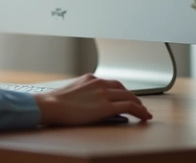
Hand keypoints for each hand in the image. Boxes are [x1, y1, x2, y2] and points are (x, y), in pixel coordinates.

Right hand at [34, 74, 152, 124]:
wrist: (50, 105)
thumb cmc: (55, 102)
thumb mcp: (72, 91)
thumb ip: (85, 93)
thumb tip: (94, 103)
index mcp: (90, 78)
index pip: (111, 83)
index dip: (122, 91)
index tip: (125, 97)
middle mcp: (99, 83)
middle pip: (123, 88)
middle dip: (133, 97)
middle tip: (138, 105)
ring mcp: (103, 94)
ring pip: (129, 96)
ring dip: (139, 104)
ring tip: (144, 112)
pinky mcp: (105, 107)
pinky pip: (129, 106)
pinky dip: (140, 111)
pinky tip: (144, 116)